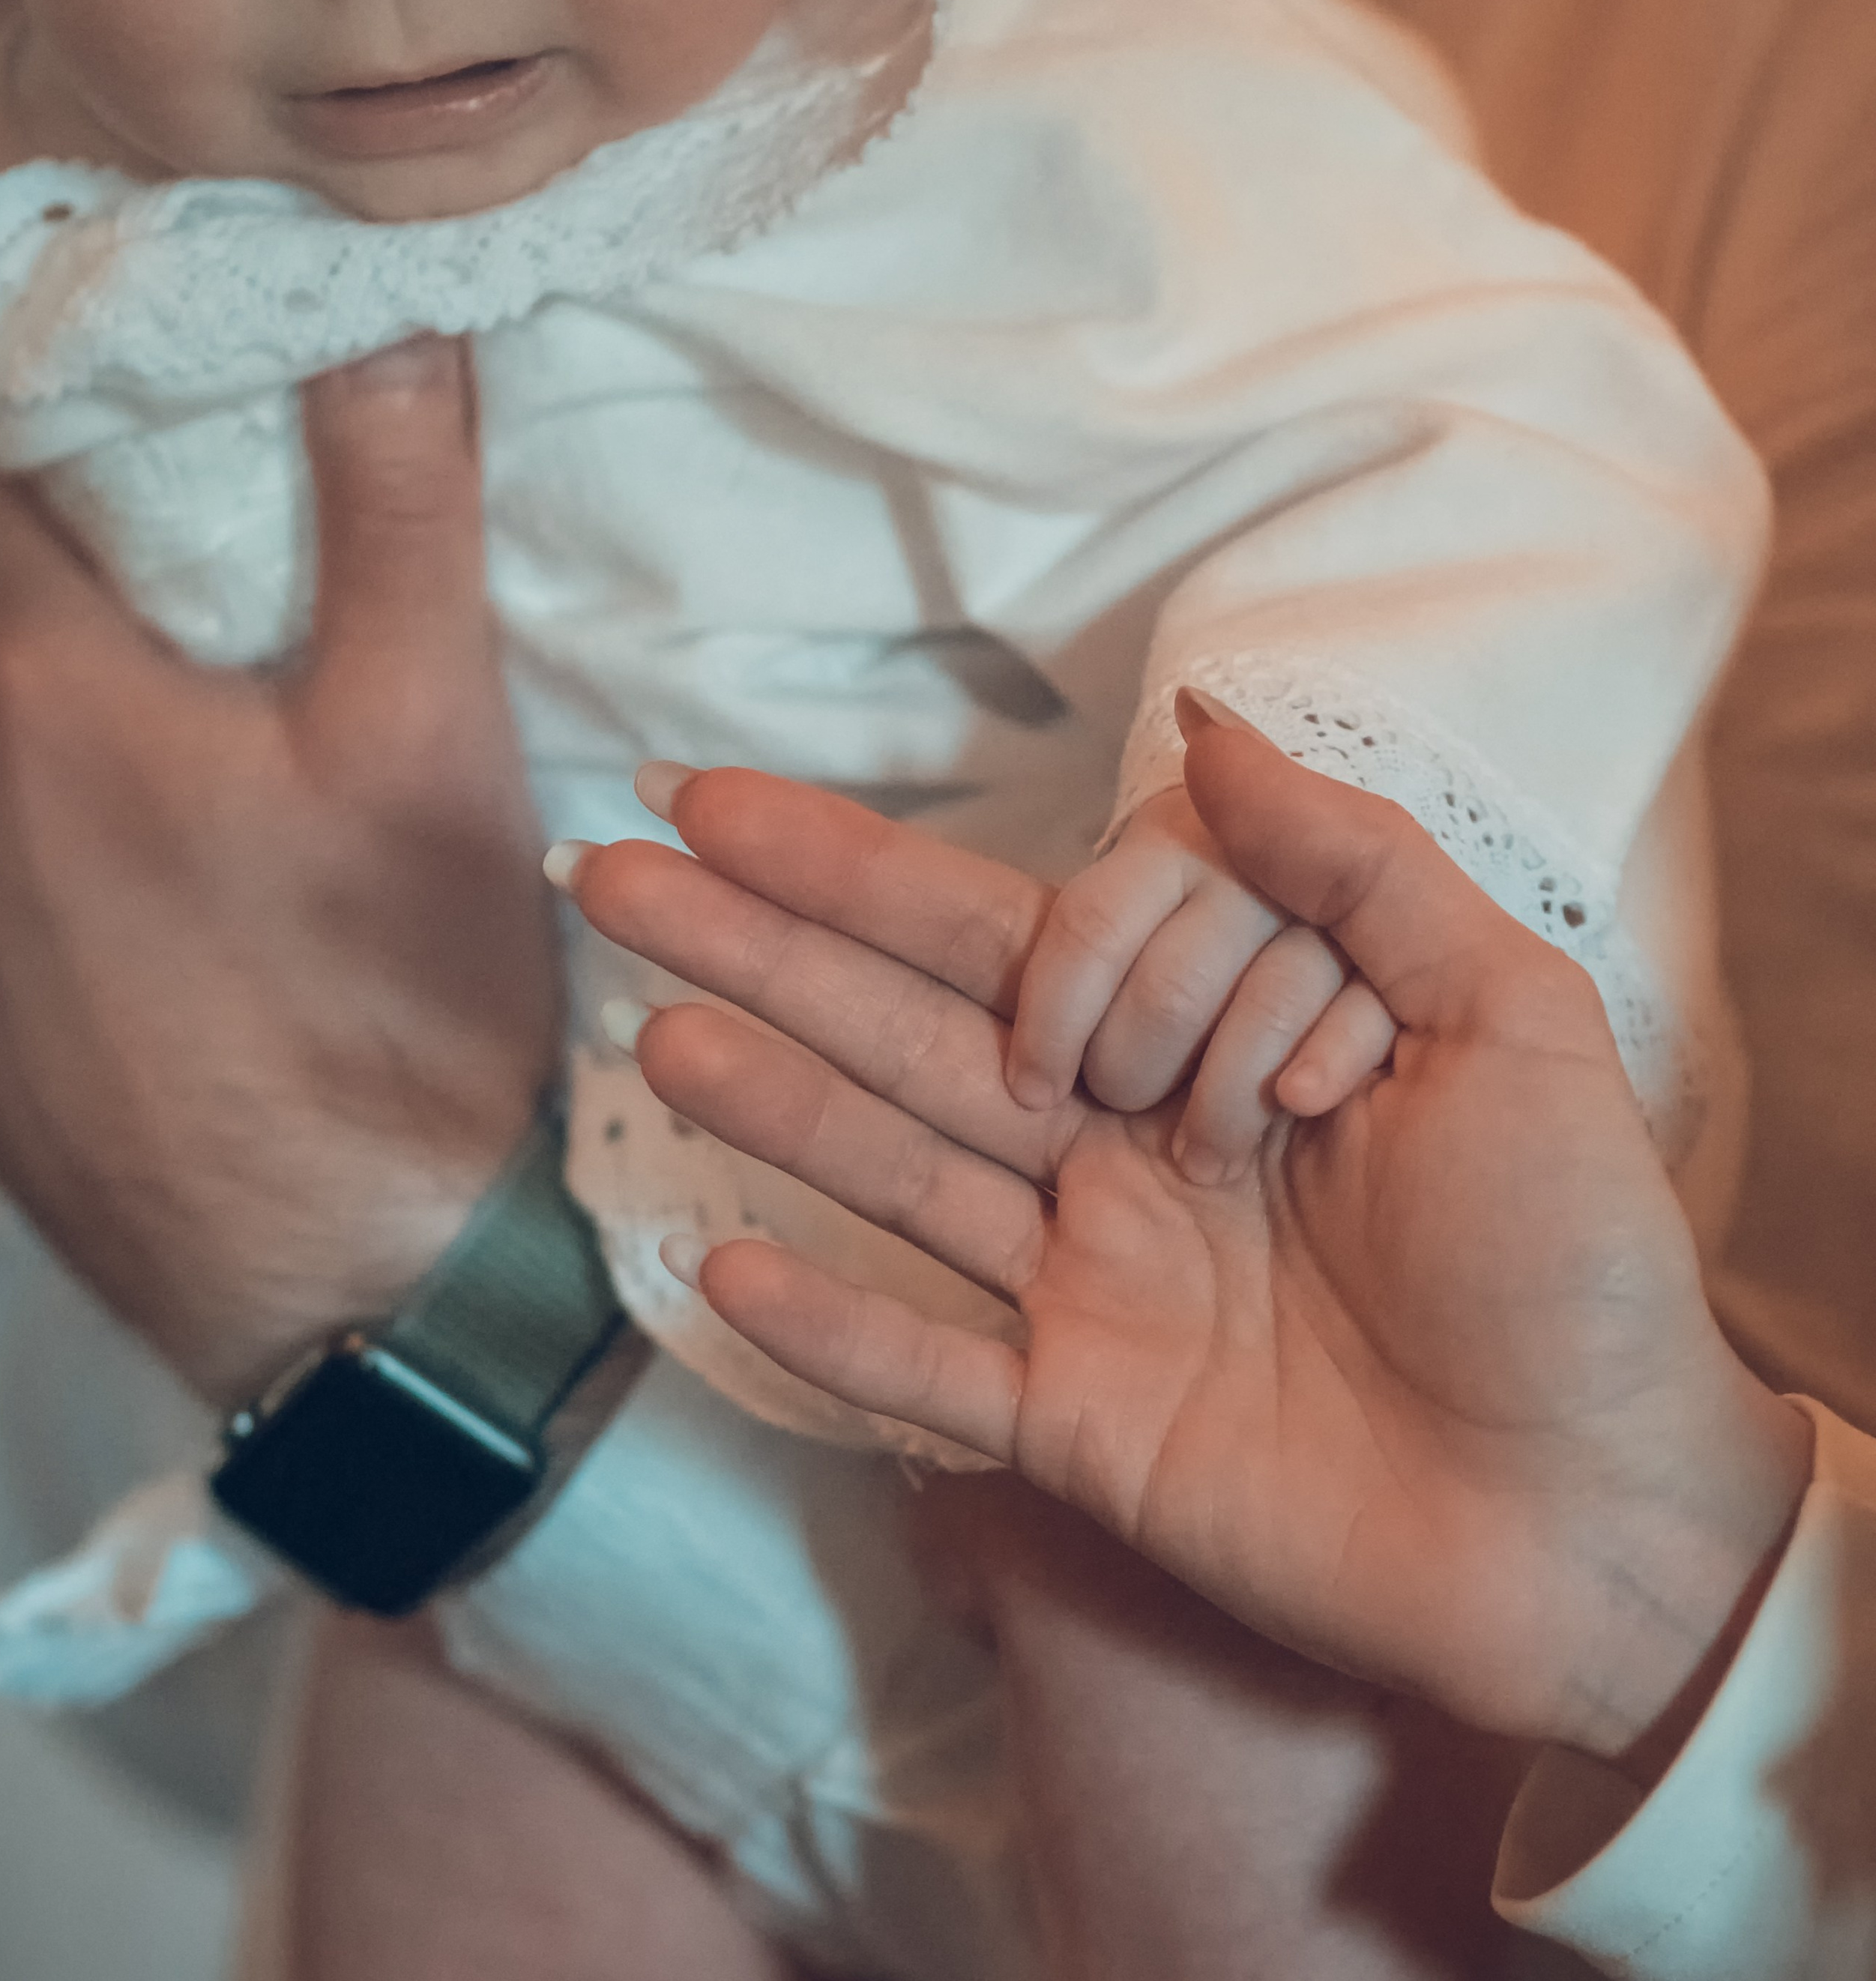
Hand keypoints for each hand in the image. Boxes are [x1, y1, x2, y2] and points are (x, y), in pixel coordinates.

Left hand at [0, 337, 559, 1407]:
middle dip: (1, 502)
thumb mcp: (429, 732)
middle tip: (100, 455)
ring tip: (102, 623)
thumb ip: (395, 497)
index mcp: (36, 685)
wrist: (347, 1294)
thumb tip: (386, 301)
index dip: (19, 364)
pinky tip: (82, 801)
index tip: (83, 323)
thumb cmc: (393, 1004)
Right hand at [564, 732, 1809, 1770]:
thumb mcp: (1510, 1019)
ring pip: (901, 1165)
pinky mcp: (1081, 1426)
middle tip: (630, 849)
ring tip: (652, 1014)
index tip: (1212, 1040)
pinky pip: (928, 1373)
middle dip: (778, 925)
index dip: (1072, 936)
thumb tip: (1203, 721)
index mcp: (1214, 1043)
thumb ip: (1352, 865)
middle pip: (918, 1013)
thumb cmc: (1580, 1263)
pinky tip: (724, 1261)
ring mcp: (1092, 1287)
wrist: (1606, 1515)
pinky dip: (834, 1331)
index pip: (1055, 932)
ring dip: (775, 1093)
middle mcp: (1126, 1149)